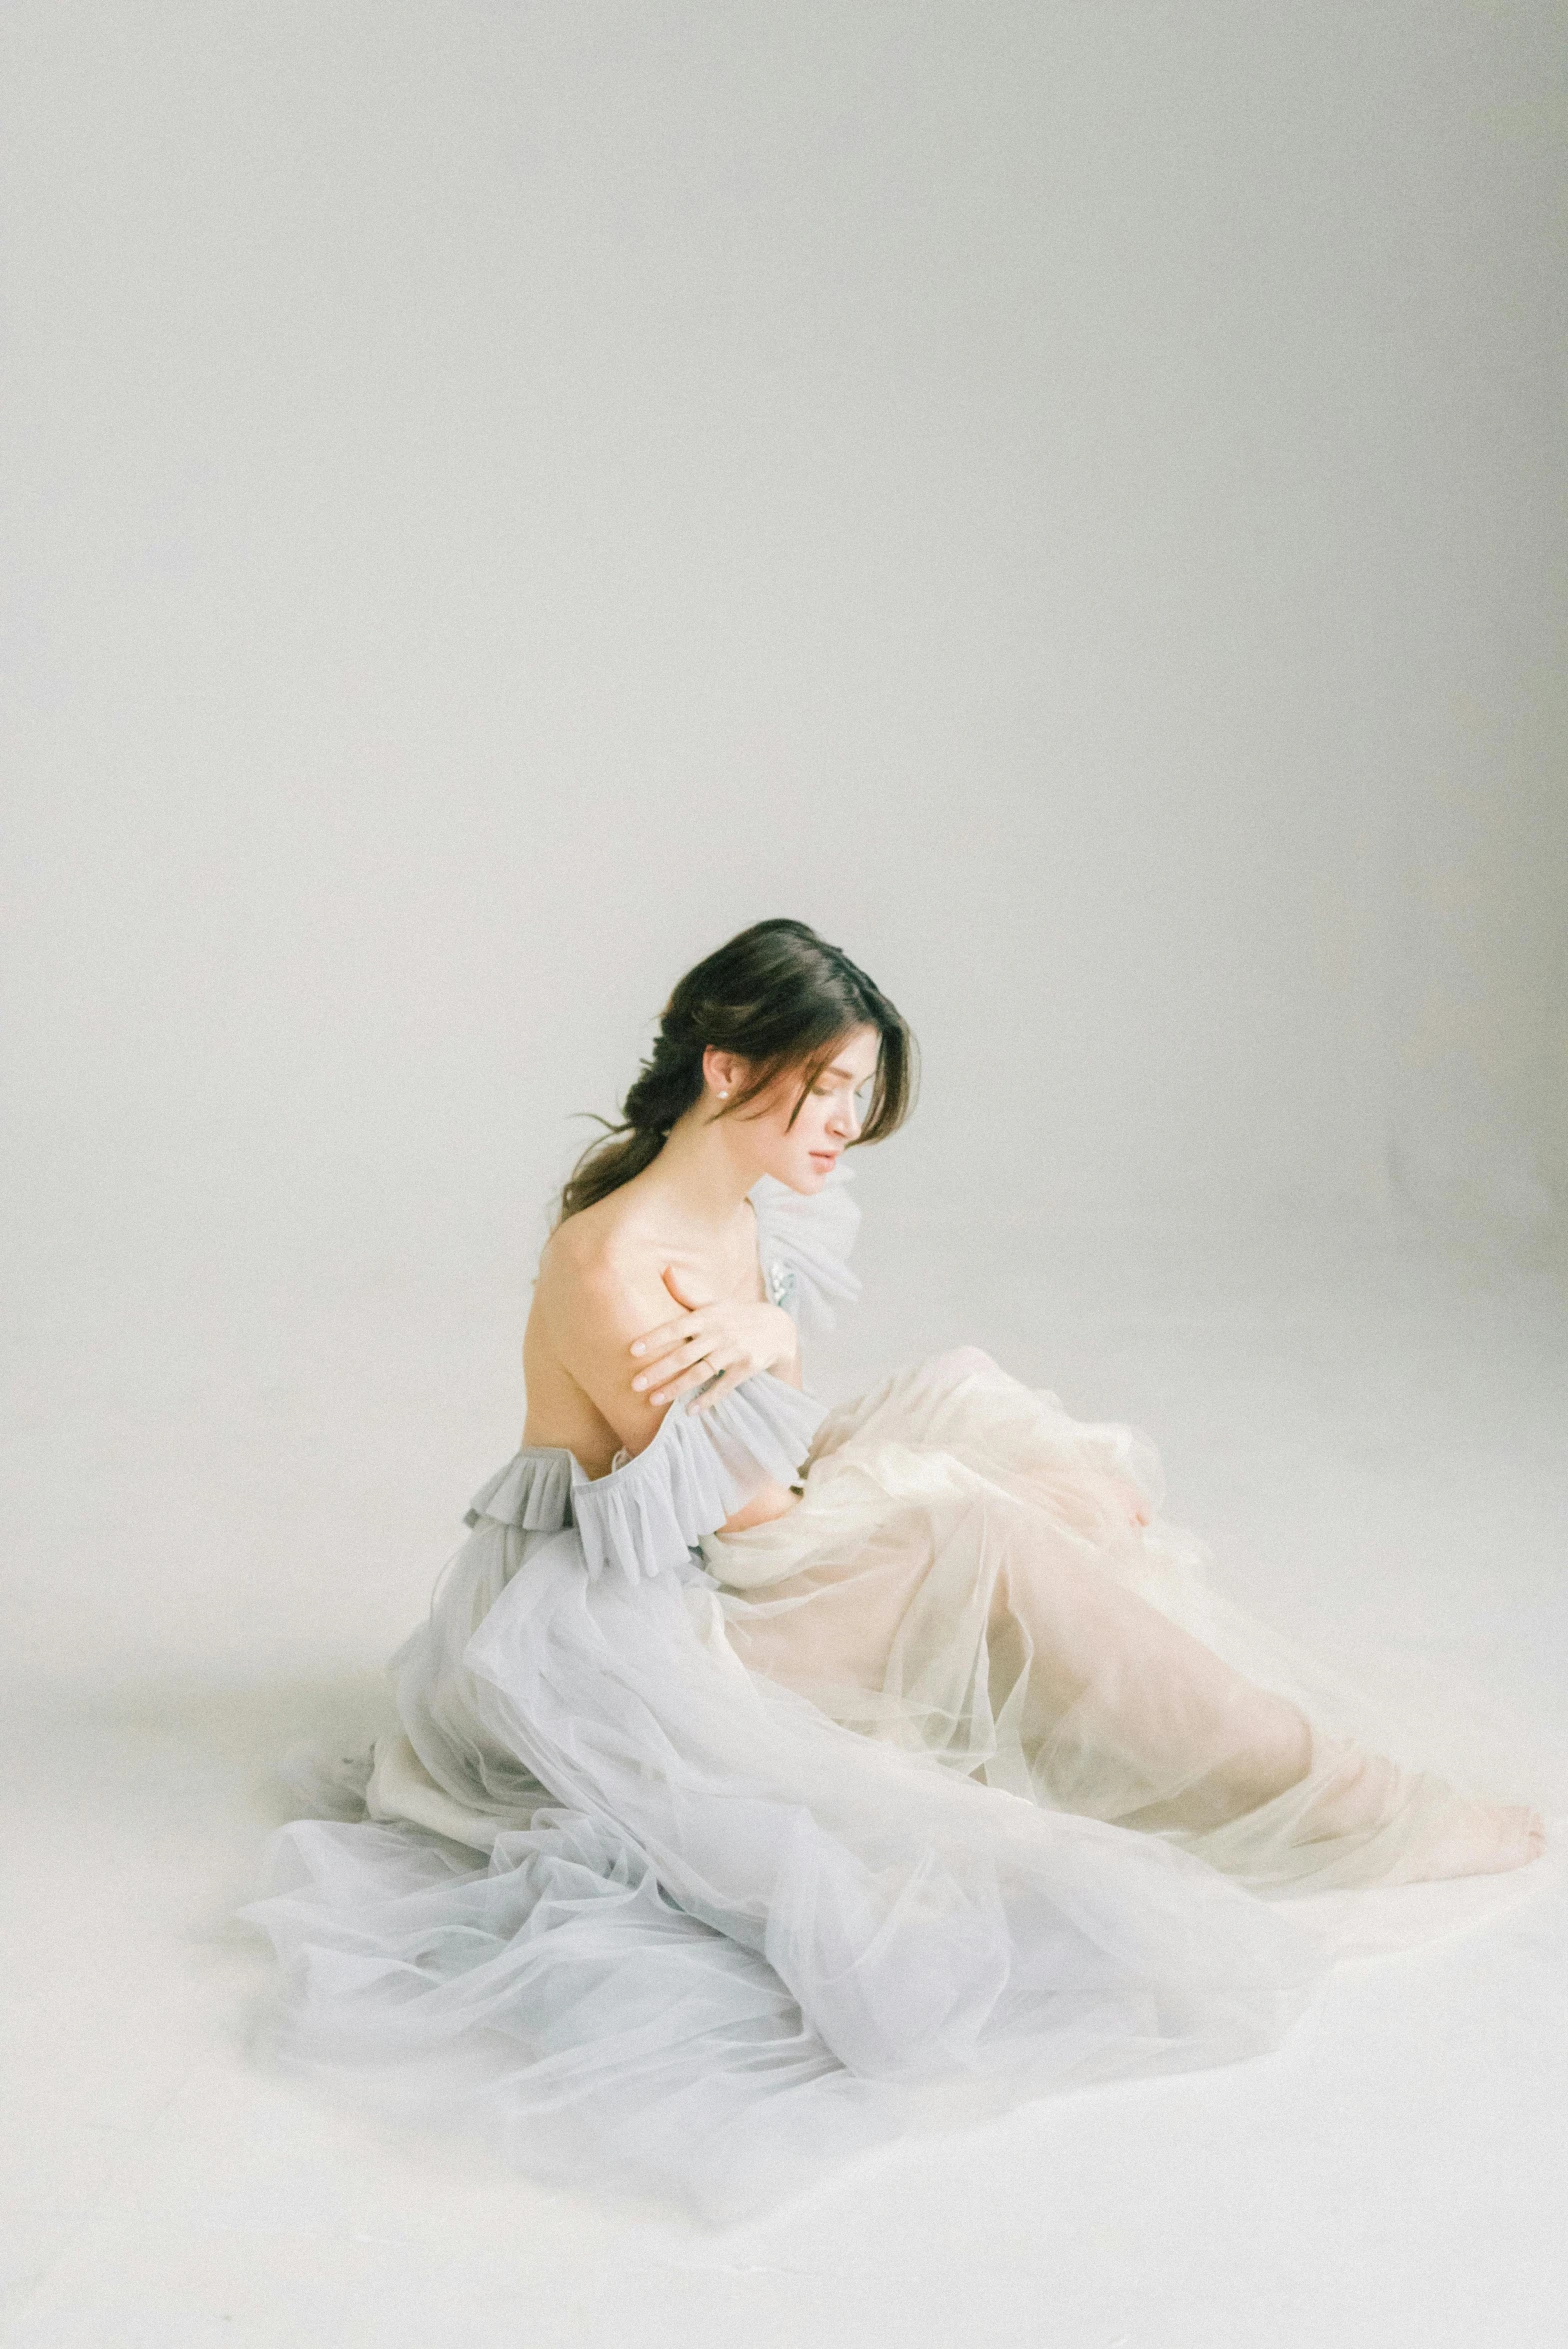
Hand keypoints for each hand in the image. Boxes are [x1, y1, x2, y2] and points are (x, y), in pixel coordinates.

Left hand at [628, 1263, 797, 1411]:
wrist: (777, 1327)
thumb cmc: (736, 1315)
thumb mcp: (714, 1301)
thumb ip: (688, 1292)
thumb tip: (667, 1270)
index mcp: (707, 1316)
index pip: (676, 1327)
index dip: (654, 1337)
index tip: (633, 1350)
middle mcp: (719, 1333)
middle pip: (684, 1354)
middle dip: (658, 1370)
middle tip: (635, 1384)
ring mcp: (734, 1351)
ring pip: (700, 1373)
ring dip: (676, 1388)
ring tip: (654, 1400)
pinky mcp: (747, 1367)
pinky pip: (723, 1386)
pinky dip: (707, 1399)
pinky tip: (689, 1411)